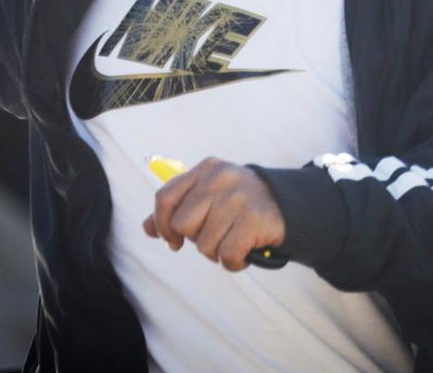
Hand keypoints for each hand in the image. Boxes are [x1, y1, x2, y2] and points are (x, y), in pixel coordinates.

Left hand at [142, 157, 285, 271]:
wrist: (286, 203)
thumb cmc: (238, 202)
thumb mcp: (208, 195)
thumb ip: (178, 208)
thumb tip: (147, 228)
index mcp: (206, 170)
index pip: (165, 197)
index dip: (162, 224)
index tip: (172, 241)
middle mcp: (220, 179)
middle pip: (183, 224)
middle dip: (196, 238)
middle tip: (216, 235)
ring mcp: (237, 198)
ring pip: (205, 244)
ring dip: (217, 252)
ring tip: (233, 240)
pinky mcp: (253, 219)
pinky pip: (227, 256)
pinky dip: (233, 263)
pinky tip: (244, 252)